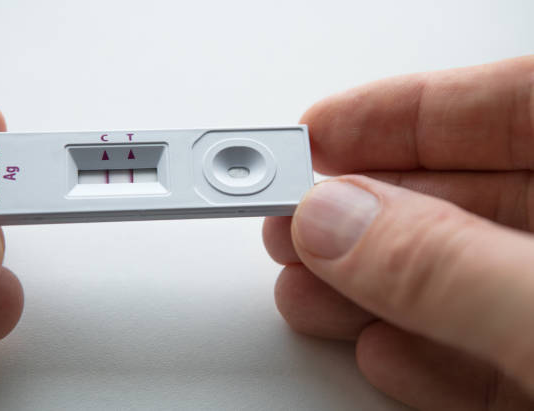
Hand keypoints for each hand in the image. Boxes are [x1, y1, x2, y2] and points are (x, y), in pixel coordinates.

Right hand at [264, 56, 533, 409]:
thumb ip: (450, 265)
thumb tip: (336, 224)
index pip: (513, 105)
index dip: (405, 112)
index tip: (319, 129)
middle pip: (474, 197)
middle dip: (369, 208)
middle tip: (293, 217)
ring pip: (469, 279)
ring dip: (378, 286)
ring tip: (306, 287)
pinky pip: (494, 354)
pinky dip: (430, 352)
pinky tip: (379, 346)